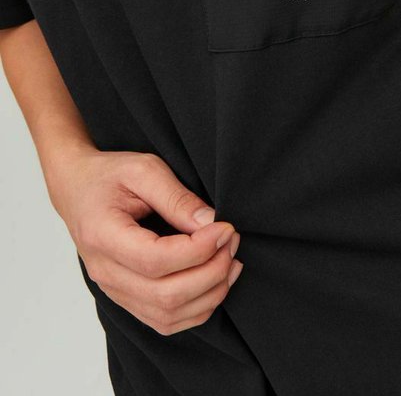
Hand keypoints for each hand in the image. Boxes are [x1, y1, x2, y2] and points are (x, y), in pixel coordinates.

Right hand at [46, 146, 242, 334]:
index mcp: (102, 236)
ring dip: (209, 293)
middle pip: (165, 295)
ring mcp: (113, 290)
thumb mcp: (143, 170)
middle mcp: (105, 272)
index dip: (198, 250)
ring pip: (168, 315)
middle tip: (232, 240)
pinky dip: (198, 308)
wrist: (77, 189)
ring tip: (230, 259)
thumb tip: (211, 224)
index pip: (155, 260)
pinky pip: (165, 320)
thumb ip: (177, 197)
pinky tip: (216, 280)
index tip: (225, 228)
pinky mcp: (126, 298)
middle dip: (211, 271)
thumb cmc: (108, 176)